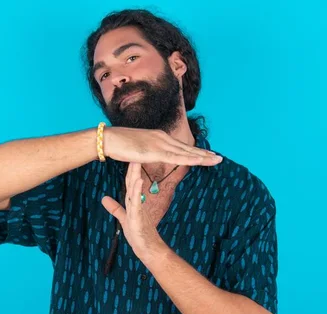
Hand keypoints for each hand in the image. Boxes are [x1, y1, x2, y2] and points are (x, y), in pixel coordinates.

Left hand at [101, 162, 164, 258]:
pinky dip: (136, 192)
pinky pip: (137, 203)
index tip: (128, 156)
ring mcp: (139, 210)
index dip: (128, 170)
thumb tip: (104, 198)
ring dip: (135, 175)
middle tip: (134, 150)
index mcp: (133, 203)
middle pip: (133, 183)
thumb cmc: (139, 236)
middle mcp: (137, 204)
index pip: (129, 183)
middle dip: (133, 167)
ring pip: (135, 190)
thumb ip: (115, 208)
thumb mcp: (124, 219)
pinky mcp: (138, 218)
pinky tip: (137, 181)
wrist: (150, 251)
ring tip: (135, 161)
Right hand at [102, 126, 222, 165]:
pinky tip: (200, 161)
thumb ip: (147, 152)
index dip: (195, 151)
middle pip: (187, 148)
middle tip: (218, 158)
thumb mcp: (137, 149)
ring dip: (202, 157)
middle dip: (204, 154)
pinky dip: (190, 159)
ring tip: (216, 160)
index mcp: (159, 138)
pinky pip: (176, 157)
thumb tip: (150, 155)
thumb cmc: (119, 144)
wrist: (108, 139)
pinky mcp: (155, 152)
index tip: (207, 155)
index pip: (181, 146)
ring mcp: (160, 144)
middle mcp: (163, 139)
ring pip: (186, 153)